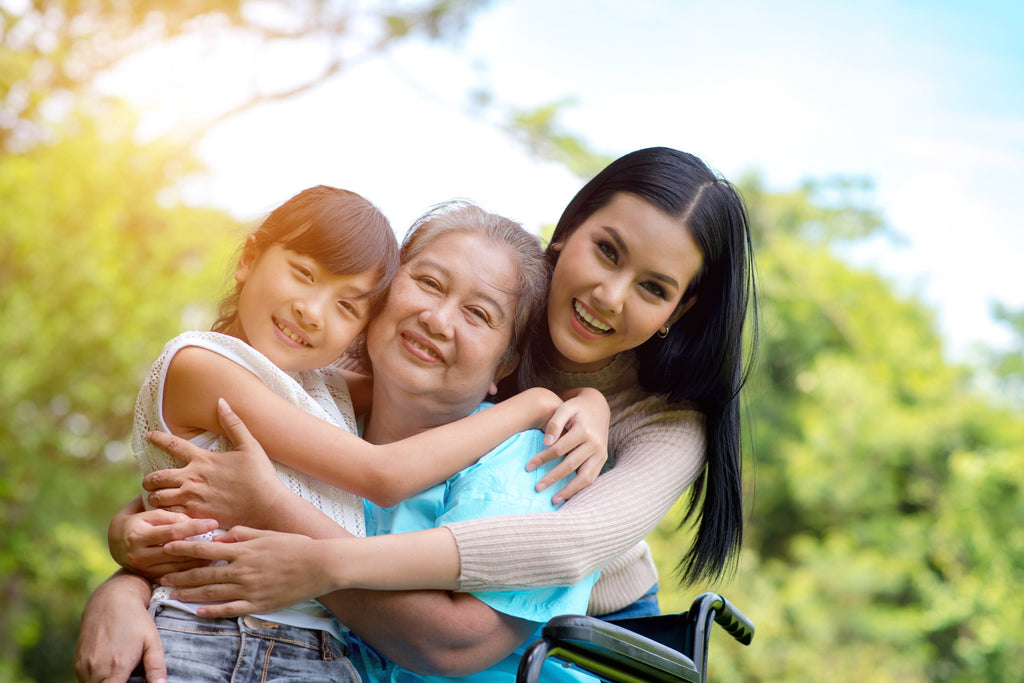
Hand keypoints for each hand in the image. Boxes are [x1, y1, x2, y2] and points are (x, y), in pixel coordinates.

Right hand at [74, 571, 165, 682]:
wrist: (111, 600)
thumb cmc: (135, 621)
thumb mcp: (152, 642)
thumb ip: (156, 668)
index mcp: (117, 668)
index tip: (130, 682)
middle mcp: (96, 670)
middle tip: (127, 676)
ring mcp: (84, 666)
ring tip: (119, 672)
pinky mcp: (77, 662)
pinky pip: (85, 680)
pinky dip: (95, 679)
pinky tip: (108, 669)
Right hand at [109, 496, 217, 579]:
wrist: (114, 545)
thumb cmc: (134, 520)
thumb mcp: (142, 510)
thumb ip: (162, 511)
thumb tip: (187, 510)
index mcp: (137, 534)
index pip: (172, 530)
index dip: (194, 526)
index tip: (213, 522)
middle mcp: (139, 553)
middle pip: (177, 550)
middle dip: (200, 544)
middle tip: (220, 538)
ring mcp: (143, 567)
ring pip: (177, 565)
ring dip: (199, 559)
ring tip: (217, 550)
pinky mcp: (149, 576)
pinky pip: (174, 574)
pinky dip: (190, 569)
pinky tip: (205, 563)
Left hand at [143, 399, 285, 527]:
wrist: (266, 505)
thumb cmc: (260, 475)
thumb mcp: (250, 445)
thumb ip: (233, 423)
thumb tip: (221, 402)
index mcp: (203, 459)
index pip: (173, 444)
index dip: (158, 438)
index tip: (149, 436)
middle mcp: (192, 478)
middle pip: (156, 477)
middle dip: (148, 480)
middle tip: (150, 482)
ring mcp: (192, 499)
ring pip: (157, 498)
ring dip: (154, 498)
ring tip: (157, 499)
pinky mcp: (196, 516)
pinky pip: (169, 516)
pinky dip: (164, 514)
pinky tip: (168, 514)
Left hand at [159, 526, 334, 617]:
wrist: (319, 565)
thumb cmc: (295, 546)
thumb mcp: (267, 534)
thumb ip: (242, 534)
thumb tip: (220, 535)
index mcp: (243, 550)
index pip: (205, 549)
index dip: (184, 548)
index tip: (167, 547)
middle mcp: (242, 570)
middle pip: (203, 574)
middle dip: (180, 576)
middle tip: (161, 577)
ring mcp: (249, 589)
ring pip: (212, 593)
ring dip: (190, 595)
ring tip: (173, 595)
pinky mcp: (258, 604)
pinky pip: (230, 609)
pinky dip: (213, 611)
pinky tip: (199, 612)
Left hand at [531, 387, 609, 502]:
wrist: (598, 407)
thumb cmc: (577, 408)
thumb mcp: (565, 408)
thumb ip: (554, 423)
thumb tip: (545, 443)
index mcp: (584, 430)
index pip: (559, 449)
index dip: (542, 458)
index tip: (528, 467)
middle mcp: (594, 444)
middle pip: (571, 465)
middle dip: (553, 478)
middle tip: (537, 487)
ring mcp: (600, 453)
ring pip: (585, 477)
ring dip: (569, 490)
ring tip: (554, 500)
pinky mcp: (603, 459)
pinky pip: (592, 478)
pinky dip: (580, 489)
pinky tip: (567, 496)